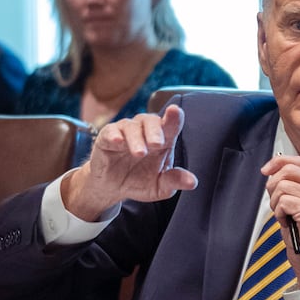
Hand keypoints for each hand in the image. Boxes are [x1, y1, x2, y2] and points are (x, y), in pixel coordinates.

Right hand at [63, 104, 197, 219]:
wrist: (112, 187)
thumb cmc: (139, 181)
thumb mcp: (159, 186)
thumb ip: (174, 181)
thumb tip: (192, 182)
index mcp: (162, 139)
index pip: (170, 124)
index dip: (174, 117)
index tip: (175, 111)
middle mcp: (144, 131)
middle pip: (151, 121)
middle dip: (155, 130)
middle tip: (157, 144)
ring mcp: (125, 132)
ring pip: (131, 126)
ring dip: (136, 138)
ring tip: (140, 153)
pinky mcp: (107, 138)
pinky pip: (110, 132)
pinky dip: (114, 135)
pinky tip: (118, 141)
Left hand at [262, 154, 299, 287]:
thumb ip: (296, 183)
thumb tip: (273, 169)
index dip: (278, 162)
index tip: (266, 170)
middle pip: (288, 170)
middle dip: (273, 186)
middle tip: (276, 202)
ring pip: (282, 186)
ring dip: (275, 203)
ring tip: (284, 216)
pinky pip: (282, 202)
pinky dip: (278, 214)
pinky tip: (287, 223)